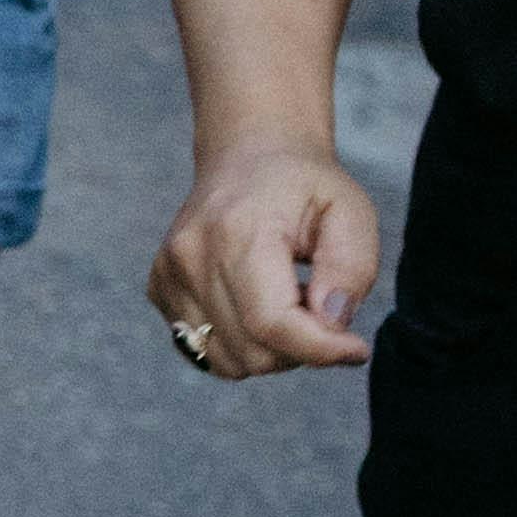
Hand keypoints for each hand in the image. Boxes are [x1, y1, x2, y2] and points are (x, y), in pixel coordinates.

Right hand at [150, 138, 382, 376]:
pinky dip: (241, 343)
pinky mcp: (160, 288)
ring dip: (270, 350)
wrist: (248, 155)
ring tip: (288, 303)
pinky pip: (204, 350)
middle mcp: (191, 255)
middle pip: (253, 351)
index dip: (320, 349)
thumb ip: (351, 268)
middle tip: (321, 306)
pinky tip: (257, 305)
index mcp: (237, 231)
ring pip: (229, 361)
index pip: (271, 322)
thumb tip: (331, 322)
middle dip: (300, 348)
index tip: (356, 349)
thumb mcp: (351, 212)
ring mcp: (168, 274)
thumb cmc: (303, 185)